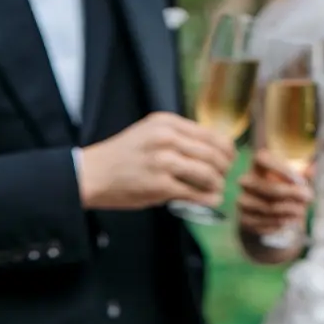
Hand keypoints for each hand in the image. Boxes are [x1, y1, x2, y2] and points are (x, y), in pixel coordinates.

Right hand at [79, 113, 233, 210]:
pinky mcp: (160, 186)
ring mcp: (164, 162)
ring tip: (217, 190)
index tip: (230, 160)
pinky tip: (211, 201)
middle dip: (225, 169)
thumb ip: (177, 138)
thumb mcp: (150, 134)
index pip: (210, 134)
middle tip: (225, 178)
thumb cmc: (122, 156)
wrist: (94, 173)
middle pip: (213, 153)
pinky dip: (208, 199)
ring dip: (218, 184)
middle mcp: (167, 138)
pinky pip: (195, 193)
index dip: (227, 149)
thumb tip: (209, 151)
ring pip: (208, 173)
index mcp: (167, 122)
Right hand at [238, 149, 312, 236]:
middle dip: (293, 195)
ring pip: (270, 208)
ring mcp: (243, 201)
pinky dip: (282, 223)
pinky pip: (266, 223)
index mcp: (257, 165)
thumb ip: (302, 171)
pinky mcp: (244, 220)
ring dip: (290, 211)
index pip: (263, 160)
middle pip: (271, 189)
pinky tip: (291, 221)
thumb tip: (312, 170)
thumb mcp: (292, 175)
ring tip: (302, 211)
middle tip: (309, 198)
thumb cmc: (280, 186)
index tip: (300, 181)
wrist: (260, 208)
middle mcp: (245, 181)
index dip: (282, 169)